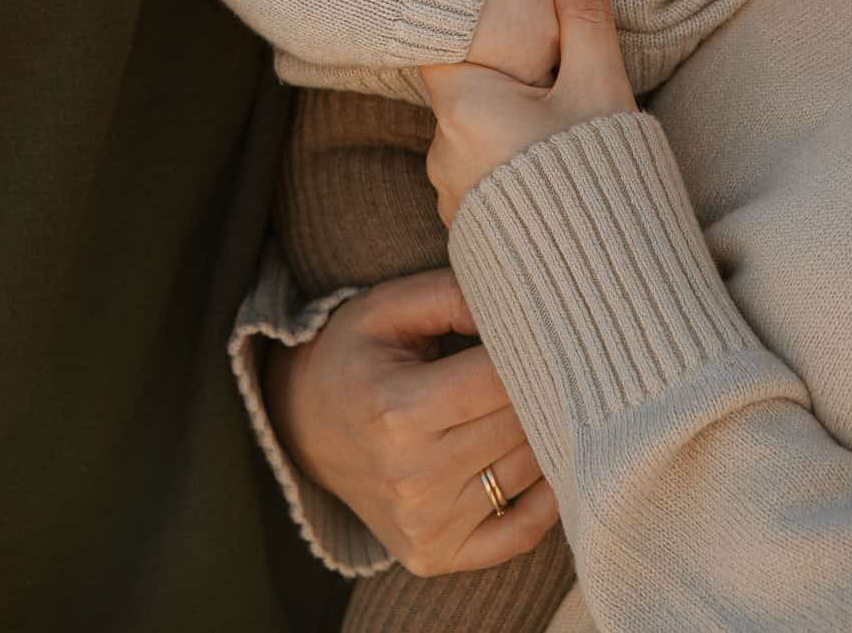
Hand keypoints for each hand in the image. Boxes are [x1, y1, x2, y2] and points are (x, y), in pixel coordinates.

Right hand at [266, 268, 558, 575]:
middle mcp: (412, 478)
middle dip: (542, 387)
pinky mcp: (434, 554)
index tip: (542, 331)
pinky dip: (547, 497)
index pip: (499, 380)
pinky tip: (545, 458)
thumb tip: (522, 311)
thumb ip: (455, 296)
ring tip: (539, 399)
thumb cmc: (355, 356)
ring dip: (546, 432)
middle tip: (549, 361)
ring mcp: (424, 524)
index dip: (530, 349)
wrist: (303, 426)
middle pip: (519, 425)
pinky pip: (522, 533)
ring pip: (529, 470)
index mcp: (398, 411)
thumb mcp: (390, 307)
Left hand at [424, 0, 636, 225]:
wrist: (608, 288)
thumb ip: (584, 17)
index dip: (464, 23)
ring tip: (556, 131)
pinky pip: (481, 180)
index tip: (494, 15)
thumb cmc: (602, 181)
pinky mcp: (470, 232)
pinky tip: (549, 171)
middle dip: (500, 80)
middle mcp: (442, 153)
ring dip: (504, 127)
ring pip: (471, 136)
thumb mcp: (600, 88)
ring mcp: (452, 198)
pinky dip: (507, 167)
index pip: (441, 44)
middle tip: (548, 77)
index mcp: (464, 106)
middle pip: (462, 91)